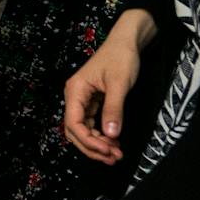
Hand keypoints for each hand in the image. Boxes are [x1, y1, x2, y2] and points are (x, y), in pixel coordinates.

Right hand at [63, 12, 147, 164]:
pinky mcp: (92, 101)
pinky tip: (114, 142)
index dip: (89, 141)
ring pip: (83, 130)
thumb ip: (114, 109)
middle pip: (75, 131)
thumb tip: (111, 135)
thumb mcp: (119, 84)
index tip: (108, 150)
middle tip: (114, 158)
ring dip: (97, 144)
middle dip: (92, 147)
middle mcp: (74, 97)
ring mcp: (82, 100)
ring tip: (116, 154)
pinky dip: (102, 135)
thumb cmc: (121, 58)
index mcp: (75, 91)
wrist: (126, 42)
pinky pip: (92, 123)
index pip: (74, 124)